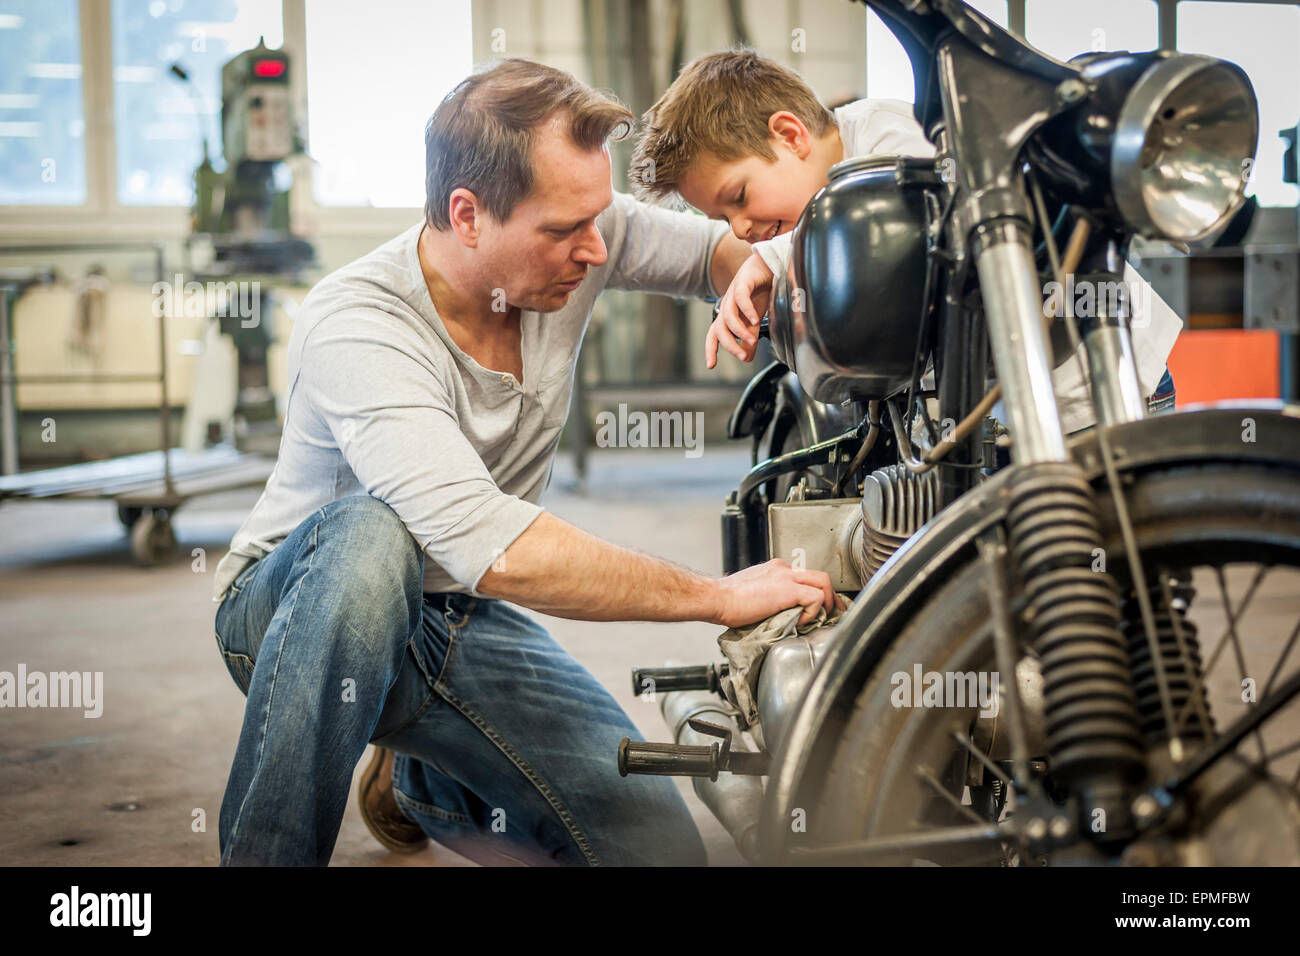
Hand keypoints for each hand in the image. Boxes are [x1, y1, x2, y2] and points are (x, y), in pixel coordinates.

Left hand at [705, 252, 773, 368]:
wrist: (767, 265)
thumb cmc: (759, 292)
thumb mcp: (754, 320)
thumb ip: (750, 337)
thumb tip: (746, 357)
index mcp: (727, 315)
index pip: (714, 335)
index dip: (711, 350)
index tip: (711, 365)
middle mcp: (726, 305)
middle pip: (720, 329)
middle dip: (730, 345)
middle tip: (743, 356)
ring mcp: (732, 294)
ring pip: (729, 316)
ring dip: (740, 331)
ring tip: (752, 341)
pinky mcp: (743, 282)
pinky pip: (741, 298)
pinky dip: (747, 310)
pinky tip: (756, 320)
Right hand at [713, 558, 841, 628]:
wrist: (717, 598)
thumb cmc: (727, 602)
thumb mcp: (753, 595)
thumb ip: (770, 600)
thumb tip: (781, 616)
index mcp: (775, 570)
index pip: (806, 577)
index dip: (817, 593)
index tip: (819, 609)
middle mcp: (784, 569)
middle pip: (820, 577)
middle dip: (831, 597)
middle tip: (833, 613)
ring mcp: (787, 577)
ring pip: (824, 582)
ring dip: (827, 603)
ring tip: (821, 619)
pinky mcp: (788, 590)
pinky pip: (815, 597)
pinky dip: (813, 612)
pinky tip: (800, 621)